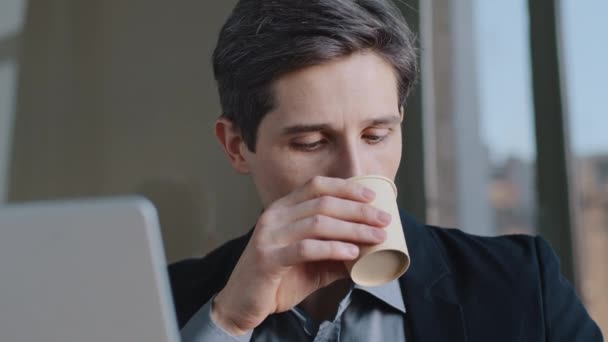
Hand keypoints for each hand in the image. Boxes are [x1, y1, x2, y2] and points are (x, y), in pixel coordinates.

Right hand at [211, 176, 390, 334]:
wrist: (242, 303)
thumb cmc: (277, 280)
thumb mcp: (311, 263)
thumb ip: (334, 253)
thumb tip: (369, 251)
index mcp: (282, 209)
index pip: (316, 186)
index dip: (346, 187)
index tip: (373, 197)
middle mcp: (274, 216)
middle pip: (322, 202)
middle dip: (358, 209)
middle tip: (384, 219)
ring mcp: (269, 236)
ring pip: (317, 222)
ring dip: (353, 228)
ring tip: (376, 236)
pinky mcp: (268, 258)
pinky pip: (306, 248)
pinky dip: (332, 248)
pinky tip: (352, 252)